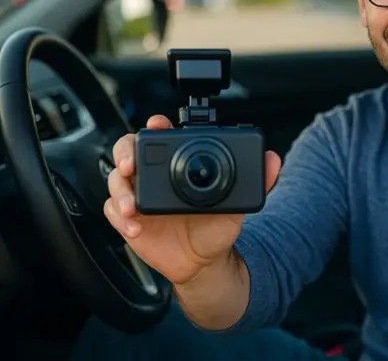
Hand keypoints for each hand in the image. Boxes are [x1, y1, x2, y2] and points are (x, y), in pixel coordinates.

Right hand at [103, 114, 281, 285]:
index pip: (161, 136)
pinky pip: (112, 212)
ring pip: (115, 181)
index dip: (155, 126)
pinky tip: (135, 227)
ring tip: (132, 208)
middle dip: (125, 152)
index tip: (158, 125)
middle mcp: (154, 175)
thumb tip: (274, 160)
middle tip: (131, 164)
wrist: (204, 262)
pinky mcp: (127, 219)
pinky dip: (119, 218)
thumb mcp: (237, 204)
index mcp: (176, 164)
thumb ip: (257, 181)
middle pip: (127, 150)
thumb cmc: (215, 227)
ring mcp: (138, 196)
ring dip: (121, 192)